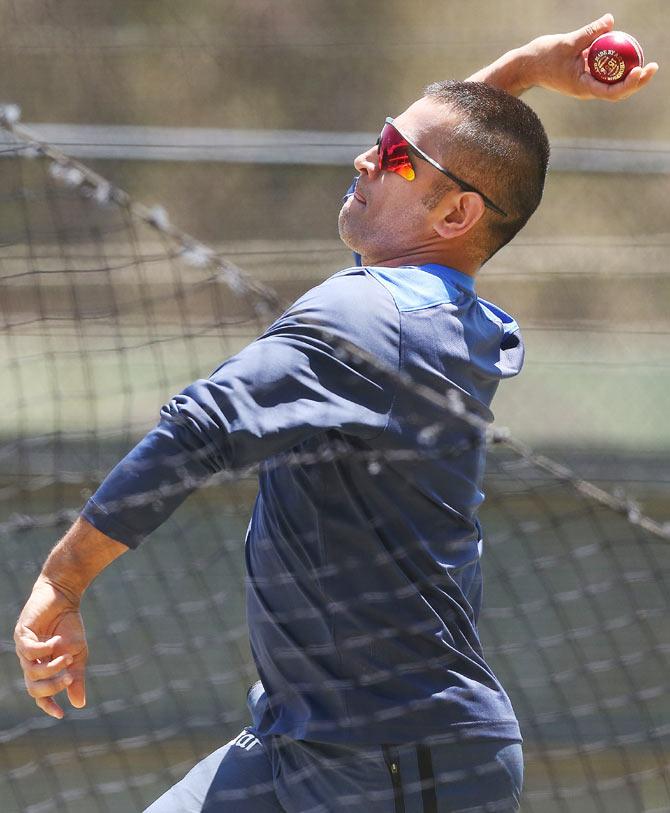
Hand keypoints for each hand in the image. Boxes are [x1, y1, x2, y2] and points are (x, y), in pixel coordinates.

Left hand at [14, 577, 87, 718]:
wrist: (64, 597)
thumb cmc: (69, 626)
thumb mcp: (78, 654)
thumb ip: (76, 677)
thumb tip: (79, 705)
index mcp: (42, 668)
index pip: (40, 694)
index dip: (48, 704)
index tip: (61, 714)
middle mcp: (30, 662)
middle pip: (34, 688)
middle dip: (53, 687)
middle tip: (69, 678)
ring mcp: (24, 649)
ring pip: (31, 672)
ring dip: (51, 668)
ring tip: (66, 656)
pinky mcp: (22, 634)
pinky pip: (29, 651)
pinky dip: (45, 650)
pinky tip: (56, 641)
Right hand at [524, 13, 658, 100]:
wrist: (526, 67)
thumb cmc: (543, 57)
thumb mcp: (568, 42)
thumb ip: (590, 32)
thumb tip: (611, 20)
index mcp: (582, 87)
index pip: (610, 91)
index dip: (628, 83)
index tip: (640, 70)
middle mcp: (586, 90)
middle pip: (617, 93)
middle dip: (637, 82)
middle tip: (653, 67)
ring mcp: (586, 86)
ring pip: (613, 87)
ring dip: (631, 77)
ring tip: (647, 64)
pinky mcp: (585, 79)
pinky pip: (605, 76)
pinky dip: (618, 68)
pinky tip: (628, 55)